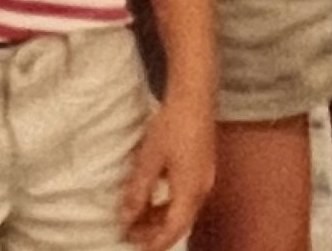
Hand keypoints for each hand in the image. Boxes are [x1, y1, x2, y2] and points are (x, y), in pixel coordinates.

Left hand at [119, 93, 214, 250]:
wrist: (195, 96)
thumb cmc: (172, 125)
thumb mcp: (150, 159)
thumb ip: (138, 190)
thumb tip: (126, 217)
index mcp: (190, 191)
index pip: (174, 229)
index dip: (156, 243)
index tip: (138, 248)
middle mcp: (202, 188)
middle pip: (180, 221)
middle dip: (156, 231)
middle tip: (131, 233)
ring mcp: (205, 177)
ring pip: (183, 208)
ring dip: (161, 216)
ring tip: (138, 215)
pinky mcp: (203, 165)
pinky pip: (186, 194)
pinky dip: (169, 201)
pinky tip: (154, 193)